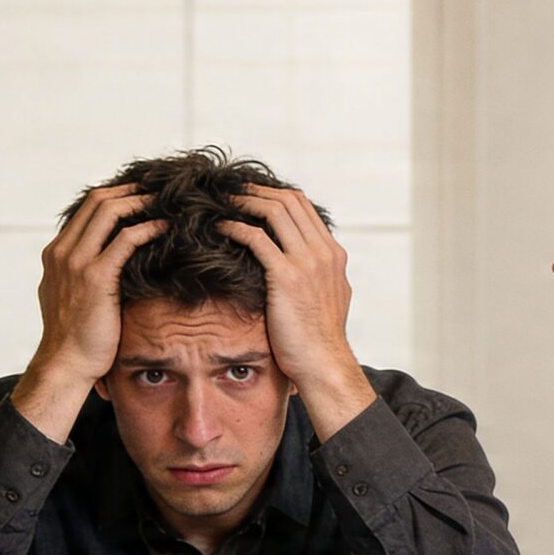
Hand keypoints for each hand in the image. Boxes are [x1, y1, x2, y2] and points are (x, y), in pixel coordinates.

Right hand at [11, 186, 165, 437]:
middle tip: (160, 190)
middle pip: (99, 200)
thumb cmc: (76, 336)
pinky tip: (166, 228)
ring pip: (110, 211)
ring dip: (141, 202)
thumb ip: (81, 273)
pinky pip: (125, 240)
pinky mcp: (96, 277)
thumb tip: (108, 262)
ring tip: (166, 203)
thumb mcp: (71, 296)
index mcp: (56, 253)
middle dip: (132, 190)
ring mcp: (77, 262)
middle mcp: (63, 252)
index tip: (144, 194)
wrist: (66, 363)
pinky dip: (147, 228)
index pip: (88, 208)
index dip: (118, 195)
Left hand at [220, 185, 375, 434]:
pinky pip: (257, 239)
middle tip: (231, 192)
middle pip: (289, 201)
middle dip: (257, 191)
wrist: (323, 363)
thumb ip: (318, 276)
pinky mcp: (287, 276)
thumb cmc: (319, 339)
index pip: (303, 207)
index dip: (274, 195)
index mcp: (333, 254)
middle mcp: (323, 252)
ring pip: (274, 211)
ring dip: (245, 202)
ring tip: (222, 204)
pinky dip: (236, 228)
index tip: (250, 196)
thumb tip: (304, 268)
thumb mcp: (329, 298)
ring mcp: (307, 262)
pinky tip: (220, 229)